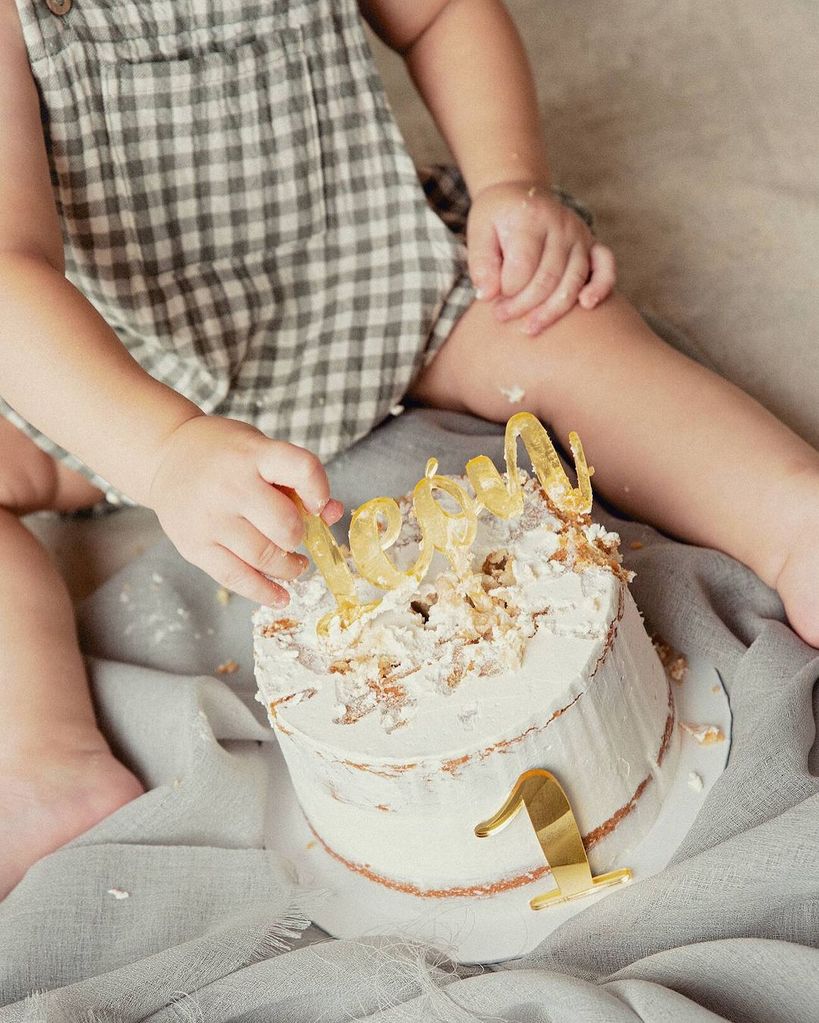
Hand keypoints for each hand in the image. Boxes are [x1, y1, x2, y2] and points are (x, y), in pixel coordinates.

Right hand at [147, 415, 342, 605]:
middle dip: (300, 536)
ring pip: (264, 557)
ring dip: (289, 568)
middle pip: (285, 525)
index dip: (320, 490)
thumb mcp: (261, 451)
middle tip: (297, 537)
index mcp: (253, 454)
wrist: (165, 456)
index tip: (318, 504)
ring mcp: (210, 519)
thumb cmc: (225, 455)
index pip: (302, 469)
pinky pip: (236, 578)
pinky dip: (264, 592)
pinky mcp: (195, 546)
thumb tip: (333, 513)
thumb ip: (297, 479)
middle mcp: (230, 486)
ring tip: (295, 565)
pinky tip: (280, 597)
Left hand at [467, 181, 615, 334]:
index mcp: (530, 218)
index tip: (490, 301)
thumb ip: (481, 262)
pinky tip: (586, 305)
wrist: (519, 193)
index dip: (506, 291)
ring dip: (552, 311)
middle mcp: (560, 225)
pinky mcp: (592, 244)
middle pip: (547, 279)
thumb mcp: (479, 231)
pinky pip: (605, 268)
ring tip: (529, 328)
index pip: (522, 266)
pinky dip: (600, 288)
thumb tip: (487, 295)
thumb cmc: (497, 218)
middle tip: (501, 316)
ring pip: (572, 282)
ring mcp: (579, 235)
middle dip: (523, 306)